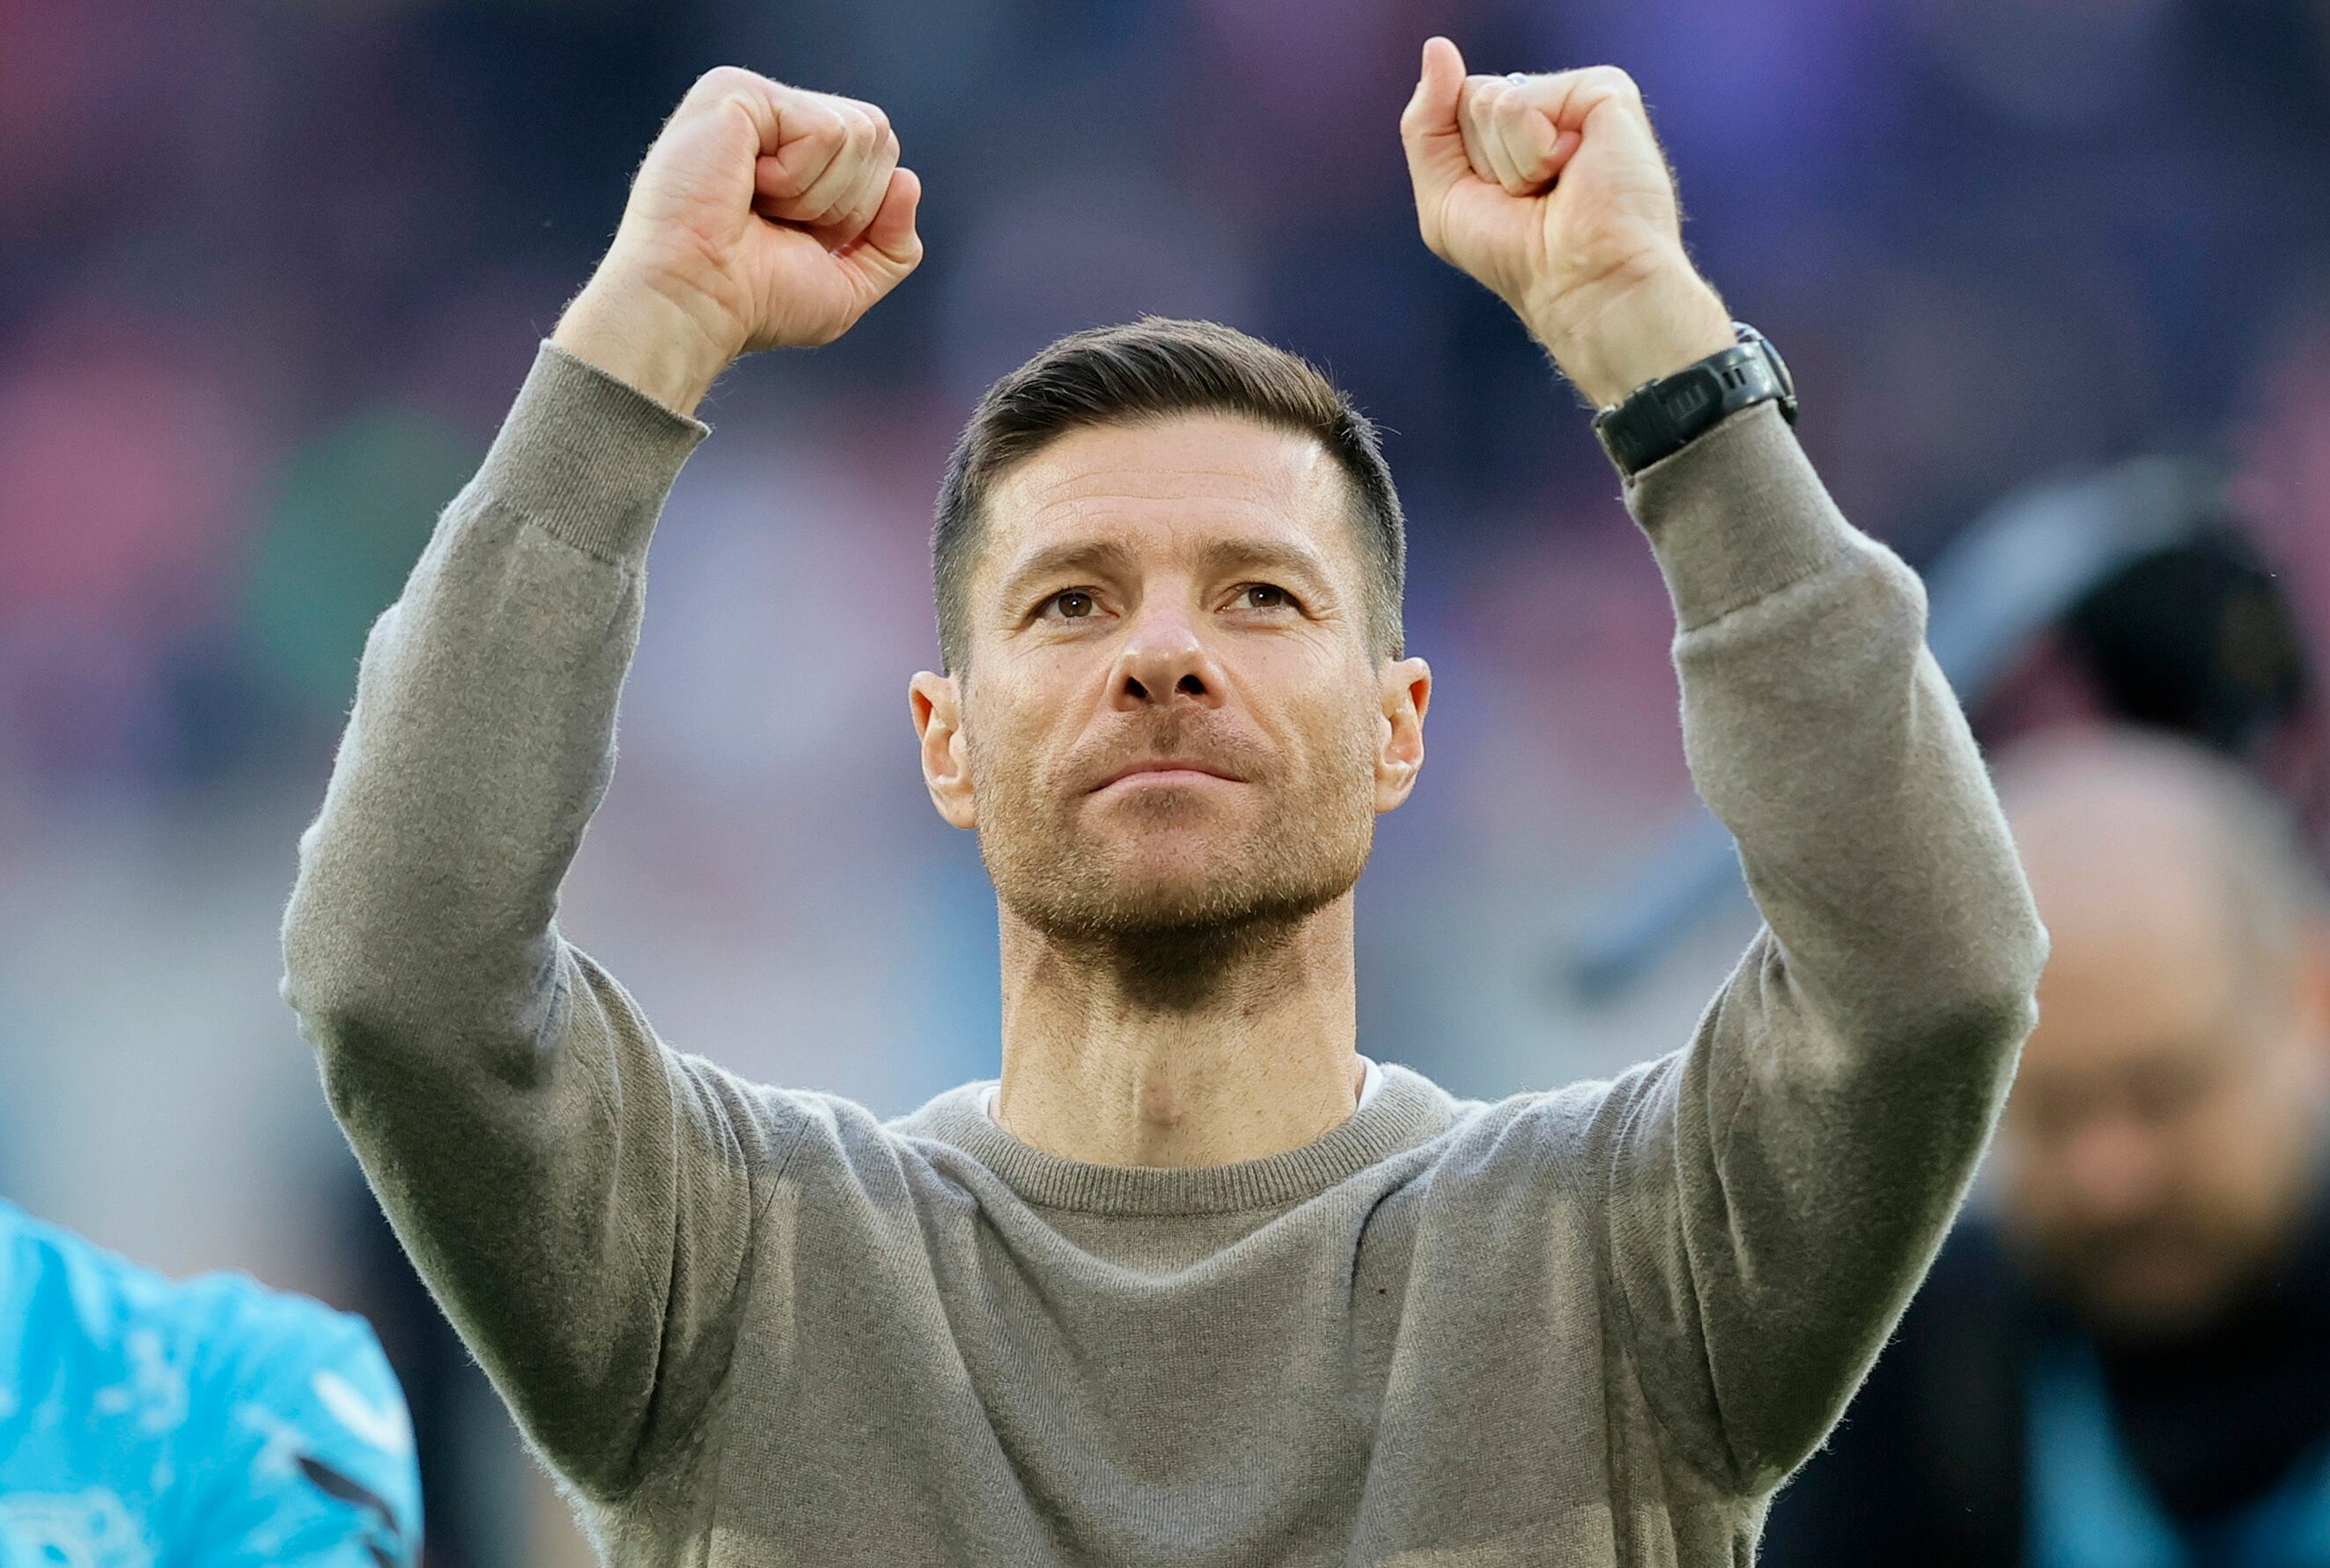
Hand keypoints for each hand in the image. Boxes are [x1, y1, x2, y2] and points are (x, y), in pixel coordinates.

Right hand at [552, 66, 923, 416]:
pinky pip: (826, 131)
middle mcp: (773, 116)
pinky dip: (799, 180)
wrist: (697, 307)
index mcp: (793, 152)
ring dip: (819, 194)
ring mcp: (752, 99)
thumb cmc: (755, 302)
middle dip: (847, 200)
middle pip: (877, 132)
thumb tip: (908, 180)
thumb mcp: (846, 285)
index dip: (861, 210)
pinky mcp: (736, 92)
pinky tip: (746, 190)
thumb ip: (893, 244)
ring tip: (758, 208)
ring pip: (857, 130)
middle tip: (780, 224)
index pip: (880, 151)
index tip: (801, 238)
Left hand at [1399, 38, 1732, 408]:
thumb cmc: (1520, 258)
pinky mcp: (1604, 92)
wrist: (1579, 284)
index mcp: (1518, 129)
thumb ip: (1426, 124)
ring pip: (1492, 99)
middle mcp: (1550, 108)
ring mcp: (1578, 98)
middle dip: (1484, 162)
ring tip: (1554, 190)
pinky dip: (1533, 151)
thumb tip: (1437, 48)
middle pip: (1471, 98)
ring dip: (1509, 163)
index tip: (1504, 203)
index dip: (1464, 162)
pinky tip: (1572, 173)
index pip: (1456, 105)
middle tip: (1532, 200)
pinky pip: (1522, 102)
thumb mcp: (1445, 198)